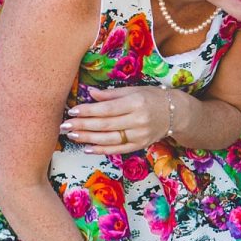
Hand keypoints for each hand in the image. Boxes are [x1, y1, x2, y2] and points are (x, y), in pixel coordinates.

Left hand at [61, 87, 178, 153]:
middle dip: (83, 126)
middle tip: (64, 126)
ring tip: (72, 136)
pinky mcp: (140, 145)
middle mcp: (138, 120)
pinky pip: (118, 149)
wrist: (176, 113)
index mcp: (135, 103)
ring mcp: (139, 135)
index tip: (72, 111)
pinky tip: (87, 148)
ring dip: (88, 138)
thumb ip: (111, 94)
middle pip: (105, 125)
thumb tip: (90, 94)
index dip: (88, 111)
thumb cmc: (152, 97)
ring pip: (109, 139)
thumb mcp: (134, 90)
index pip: (107, 109)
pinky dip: (102, 150)